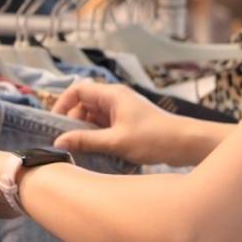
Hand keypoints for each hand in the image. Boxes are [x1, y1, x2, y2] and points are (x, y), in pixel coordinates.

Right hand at [50, 82, 209, 165]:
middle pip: (84, 104)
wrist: (186, 143)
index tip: (54, 123)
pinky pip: (104, 125)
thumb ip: (86, 141)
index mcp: (112, 95)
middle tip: (66, 141)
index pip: (78, 90)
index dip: (62, 104)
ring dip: (85, 131)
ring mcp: (122, 110)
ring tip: (79, 149)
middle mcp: (115, 99)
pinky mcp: (128, 122)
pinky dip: (97, 136)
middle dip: (73, 122)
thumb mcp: (116, 141)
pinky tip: (95, 150)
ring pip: (94, 116)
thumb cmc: (154, 138)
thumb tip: (58, 142)